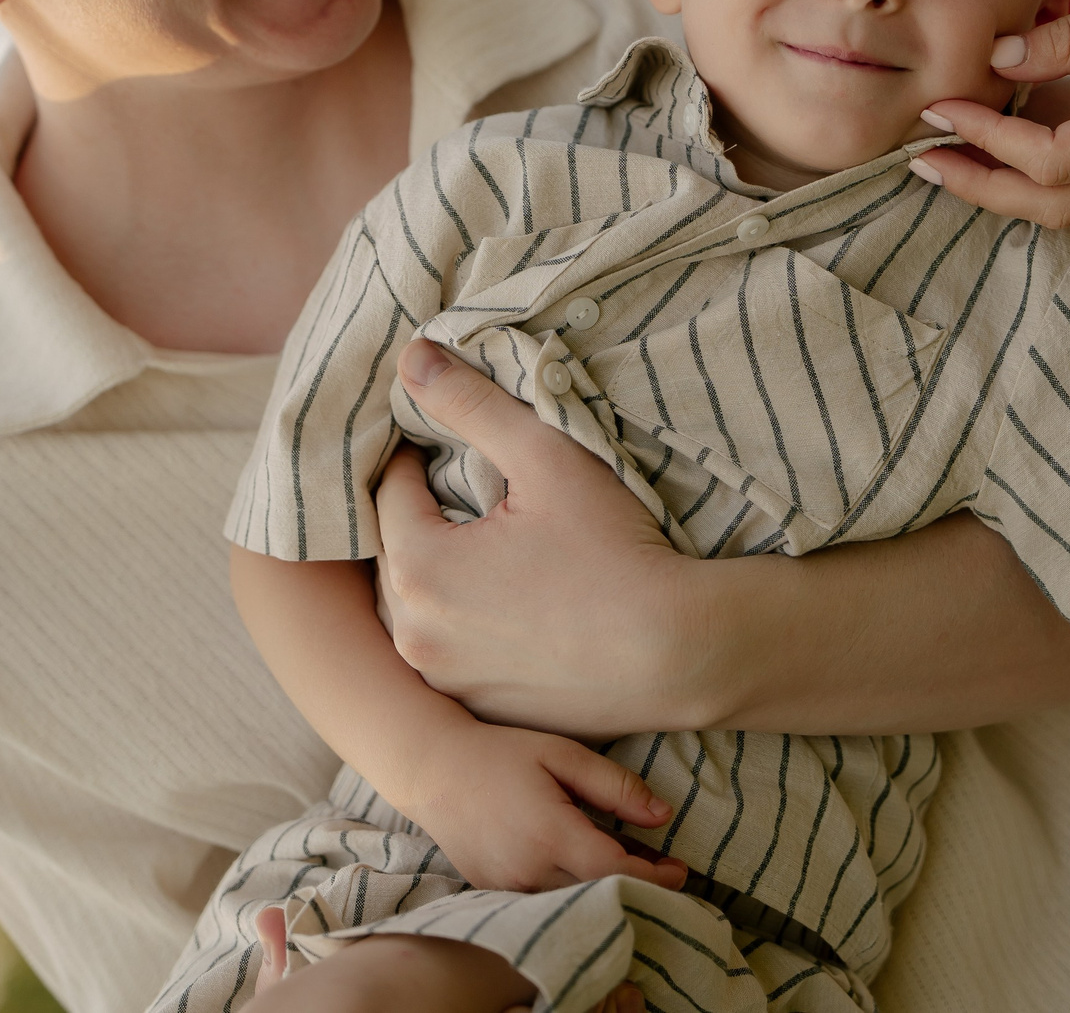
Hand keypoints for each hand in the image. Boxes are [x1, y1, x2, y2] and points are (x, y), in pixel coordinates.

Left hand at [375, 341, 698, 736]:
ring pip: (416, 609)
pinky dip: (463, 629)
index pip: (391, 491)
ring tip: (487, 551)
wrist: (678, 655)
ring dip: (436, 577)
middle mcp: (413, 635)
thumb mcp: (546, 459)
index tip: (448, 446)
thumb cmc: (615, 552)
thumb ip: (472, 405)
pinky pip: (449, 656)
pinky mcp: (477, 711)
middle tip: (468, 495)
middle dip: (422, 518)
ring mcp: (444, 682)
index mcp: (418, 567)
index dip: (419, 459)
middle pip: (396, 552)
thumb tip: (411, 357)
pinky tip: (509, 609)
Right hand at [396, 716, 690, 894]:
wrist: (434, 770)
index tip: (681, 870)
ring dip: (606, 889)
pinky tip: (588, 867)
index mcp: (549, 833)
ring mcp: (507, 886)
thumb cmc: (502, 754)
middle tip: (666, 868)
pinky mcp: (493, 891)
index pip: (615, 871)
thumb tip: (663, 816)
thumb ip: (615, 786)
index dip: (654, 876)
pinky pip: (544, 899)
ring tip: (633, 863)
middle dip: (638, 885)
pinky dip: (573, 889)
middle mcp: (527, 870)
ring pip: (572, 901)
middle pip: (597, 894)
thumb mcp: (563, 756)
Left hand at [912, 0, 1069, 226]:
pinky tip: (1002, 142)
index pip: (1049, 160)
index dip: (987, 140)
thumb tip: (999, 57)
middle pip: (1050, 209)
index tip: (942, 106)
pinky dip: (1035, 174)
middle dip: (979, 189)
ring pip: (1067, 205)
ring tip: (948, 155)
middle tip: (919, 157)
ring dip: (1002, 188)